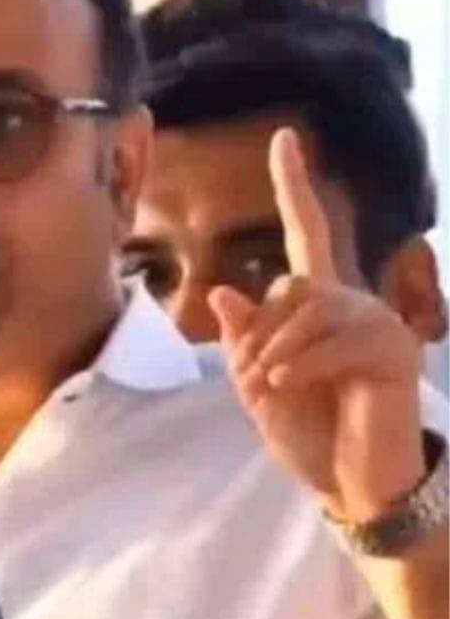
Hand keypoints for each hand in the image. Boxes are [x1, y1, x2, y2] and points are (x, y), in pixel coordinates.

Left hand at [207, 130, 425, 522]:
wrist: (349, 481)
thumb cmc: (306, 432)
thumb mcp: (257, 385)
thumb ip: (243, 340)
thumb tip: (225, 290)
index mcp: (313, 306)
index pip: (306, 232)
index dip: (295, 185)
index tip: (284, 138)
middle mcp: (349, 303)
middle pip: (291, 285)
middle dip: (259, 335)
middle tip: (253, 382)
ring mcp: (377, 321)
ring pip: (309, 309)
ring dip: (276, 352)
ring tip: (273, 389)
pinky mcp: (394, 347)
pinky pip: (334, 339)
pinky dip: (302, 365)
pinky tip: (291, 387)